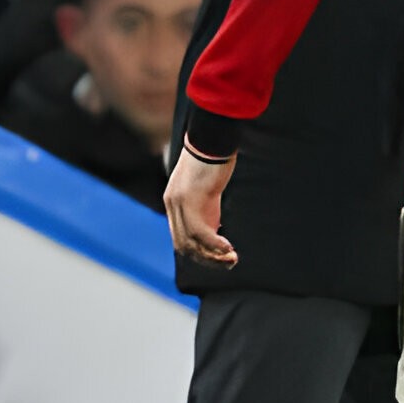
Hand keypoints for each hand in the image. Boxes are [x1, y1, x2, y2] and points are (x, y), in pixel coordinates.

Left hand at [166, 147, 237, 267]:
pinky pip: (200, 232)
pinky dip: (215, 245)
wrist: (211, 139)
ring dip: (212, 257)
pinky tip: (229, 249)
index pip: (180, 237)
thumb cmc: (213, 158)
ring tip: (231, 260)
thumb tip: (215, 226)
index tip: (219, 257)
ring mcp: (179, 204)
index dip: (199, 252)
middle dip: (207, 259)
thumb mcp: (206, 186)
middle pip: (183, 245)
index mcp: (174, 201)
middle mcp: (172, 205)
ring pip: (191, 243)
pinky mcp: (191, 201)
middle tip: (228, 263)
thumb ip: (206, 206)